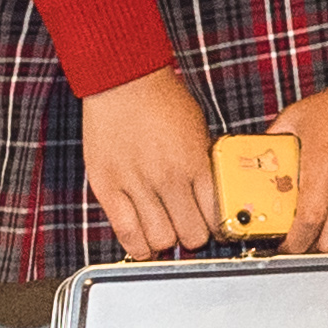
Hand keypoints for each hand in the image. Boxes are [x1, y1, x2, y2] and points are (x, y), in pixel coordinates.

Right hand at [81, 66, 224, 259]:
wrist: (124, 82)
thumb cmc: (163, 100)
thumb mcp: (199, 130)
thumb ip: (203, 165)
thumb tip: (211, 195)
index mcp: (196, 163)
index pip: (216, 215)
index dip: (220, 228)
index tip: (217, 229)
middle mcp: (168, 178)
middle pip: (190, 234)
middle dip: (194, 238)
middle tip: (190, 231)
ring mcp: (136, 185)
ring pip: (159, 239)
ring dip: (165, 242)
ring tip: (166, 235)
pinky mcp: (108, 188)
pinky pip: (125, 231)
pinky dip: (137, 245)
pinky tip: (143, 245)